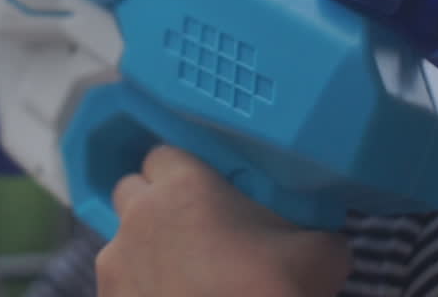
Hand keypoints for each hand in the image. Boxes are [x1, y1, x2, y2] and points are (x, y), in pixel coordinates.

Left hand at [97, 146, 350, 296]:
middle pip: (132, 190)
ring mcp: (115, 263)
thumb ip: (315, 231)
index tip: (207, 189)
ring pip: (122, 240)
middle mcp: (139, 217)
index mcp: (183, 188)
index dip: (183, 170)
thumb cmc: (272, 293)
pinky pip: (119, 284)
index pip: (164, 154)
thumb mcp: (322, 255)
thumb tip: (320, 235)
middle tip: (192, 229)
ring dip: (144, 250)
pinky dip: (138, 290)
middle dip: (154, 203)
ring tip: (183, 277)